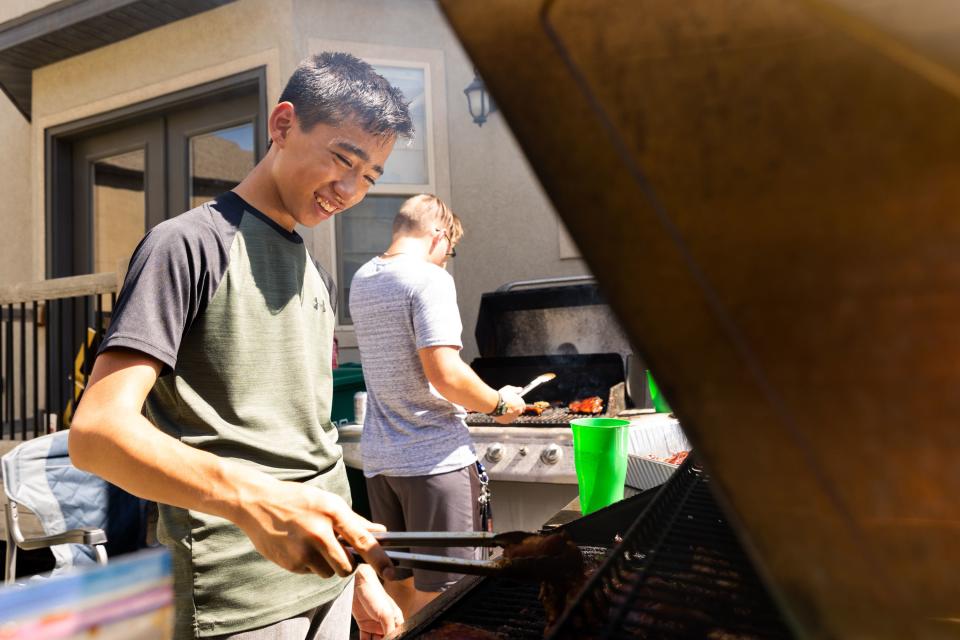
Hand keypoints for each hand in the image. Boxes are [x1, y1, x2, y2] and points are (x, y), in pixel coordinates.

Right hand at [234, 477, 396, 580]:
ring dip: (326, 565)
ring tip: (313, 544)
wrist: (257, 502)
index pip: (362, 540)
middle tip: (338, 551)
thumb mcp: (328, 501)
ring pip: (328, 573)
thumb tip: (380, 531)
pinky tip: (298, 546)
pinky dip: (308, 564)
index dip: (379, 558)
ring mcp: (302, 549)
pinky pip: (310, 572)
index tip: (391, 571)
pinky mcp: (289, 562)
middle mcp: (319, 532)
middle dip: (346, 564)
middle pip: (346, 567)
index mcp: (332, 511)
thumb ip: (355, 520)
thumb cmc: (298, 499)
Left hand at [352, 564, 403, 639]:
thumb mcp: (385, 614)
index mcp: (396, 620)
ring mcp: (375, 625)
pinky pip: (365, 639)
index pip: (397, 636)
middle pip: (386, 639)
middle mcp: (386, 624)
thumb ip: (389, 630)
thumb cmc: (375, 595)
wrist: (358, 584)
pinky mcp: (364, 625)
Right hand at [494, 385, 524, 423]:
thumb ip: (516, 390)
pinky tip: (499, 411)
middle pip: (517, 410)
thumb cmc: (502, 395)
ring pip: (511, 415)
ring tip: (502, 407)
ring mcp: (512, 418)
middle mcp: (519, 412)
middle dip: (513, 408)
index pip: (523, 405)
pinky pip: (505, 418)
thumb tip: (521, 389)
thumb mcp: (509, 389)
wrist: (494, 403)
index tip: (513, 401)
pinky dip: (503, 415)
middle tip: (506, 404)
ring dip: (508, 412)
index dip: (517, 403)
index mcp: (521, 404)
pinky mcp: (506, 421)